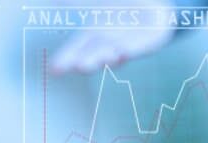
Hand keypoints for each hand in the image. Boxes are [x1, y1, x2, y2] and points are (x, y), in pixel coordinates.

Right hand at [51, 0, 174, 74]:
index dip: (65, 58)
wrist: (154, 11)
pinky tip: (121, 54)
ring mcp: (127, 44)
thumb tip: (56, 0)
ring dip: (104, 58)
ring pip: (113, 52)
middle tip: (77, 66)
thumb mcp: (96, 7)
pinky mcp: (147, 43)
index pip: (76, 48)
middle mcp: (109, 43)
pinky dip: (129, 50)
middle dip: (86, 60)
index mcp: (94, 35)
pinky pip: (137, 47)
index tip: (54, 70)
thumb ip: (77, 3)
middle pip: (94, 52)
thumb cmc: (122, 11)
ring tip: (95, 63)